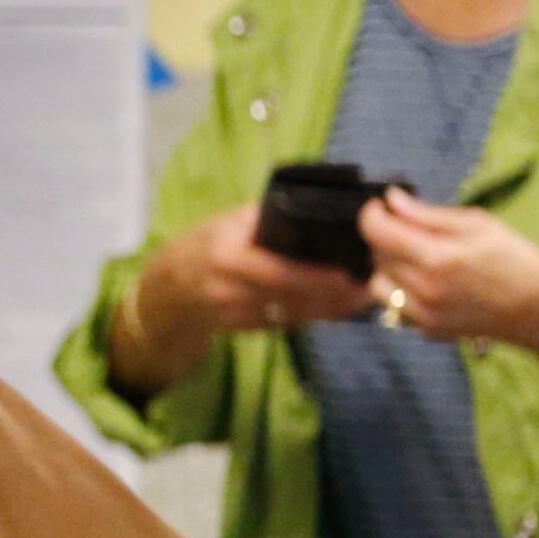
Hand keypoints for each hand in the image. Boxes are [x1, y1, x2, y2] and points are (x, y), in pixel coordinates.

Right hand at [150, 204, 378, 338]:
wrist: (170, 285)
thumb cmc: (207, 243)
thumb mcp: (229, 222)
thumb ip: (267, 219)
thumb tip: (318, 208)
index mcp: (226, 256)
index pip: (277, 270)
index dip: (315, 275)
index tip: (349, 271)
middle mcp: (228, 288)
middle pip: (291, 297)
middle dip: (334, 295)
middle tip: (369, 286)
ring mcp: (234, 313)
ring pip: (293, 314)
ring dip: (331, 308)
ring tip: (364, 297)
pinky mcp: (243, 329)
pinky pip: (286, 323)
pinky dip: (314, 316)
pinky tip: (338, 307)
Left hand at [362, 192, 538, 354]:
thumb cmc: (519, 262)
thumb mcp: (480, 226)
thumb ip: (428, 215)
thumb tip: (393, 200)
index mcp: (438, 259)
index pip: (377, 233)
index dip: (372, 214)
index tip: (380, 206)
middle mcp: (424, 290)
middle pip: (377, 255)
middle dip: (386, 236)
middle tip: (411, 228)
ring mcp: (424, 315)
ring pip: (379, 283)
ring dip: (388, 266)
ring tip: (419, 257)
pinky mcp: (427, 330)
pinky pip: (395, 306)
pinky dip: (401, 290)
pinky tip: (428, 281)